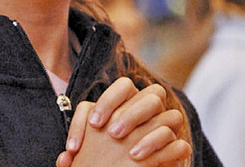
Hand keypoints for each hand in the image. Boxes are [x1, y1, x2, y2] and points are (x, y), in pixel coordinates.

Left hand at [56, 77, 190, 166]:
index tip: (94, 124)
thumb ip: (79, 148)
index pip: (125, 86)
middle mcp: (153, 112)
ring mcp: (168, 130)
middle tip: (113, 134)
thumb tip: (64, 159)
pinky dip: (162, 151)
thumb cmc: (105, 160)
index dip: (110, 100)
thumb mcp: (88, 151)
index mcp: (131, 103)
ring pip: (172, 115)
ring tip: (129, 152)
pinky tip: (139, 160)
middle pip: (154, 94)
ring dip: (149, 131)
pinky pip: (180, 145)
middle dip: (132, 113)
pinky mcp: (177, 151)